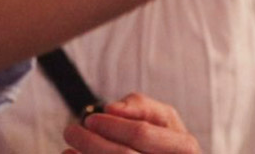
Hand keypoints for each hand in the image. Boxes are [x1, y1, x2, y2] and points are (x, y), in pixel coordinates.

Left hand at [62, 93, 199, 153]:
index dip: (112, 125)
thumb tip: (112, 108)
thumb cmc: (164, 142)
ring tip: (70, 149)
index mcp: (185, 148)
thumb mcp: (163, 119)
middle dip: (92, 142)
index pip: (141, 133)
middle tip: (71, 131)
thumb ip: (141, 106)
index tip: (90, 120)